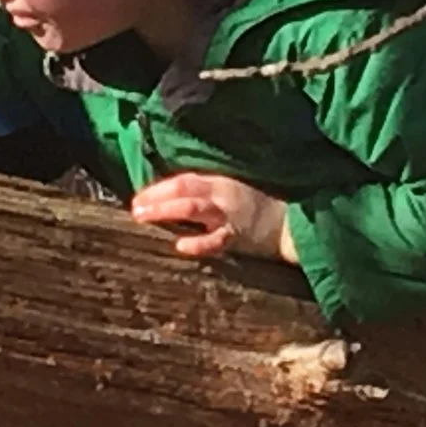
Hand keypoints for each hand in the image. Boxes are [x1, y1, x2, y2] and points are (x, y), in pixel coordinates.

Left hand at [131, 172, 296, 262]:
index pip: (184, 181)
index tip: (138, 196)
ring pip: (193, 210)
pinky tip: (180, 245)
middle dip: (156, 197)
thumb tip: (169, 200)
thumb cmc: (258, 208)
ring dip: (166, 211)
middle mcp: (222, 196)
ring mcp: (229, 217)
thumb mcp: (231, 192)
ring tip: (144, 216)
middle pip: (183, 192)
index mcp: (220, 182)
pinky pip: (215, 240)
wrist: (291, 224)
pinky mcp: (238, 239)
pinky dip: (198, 243)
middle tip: (134, 206)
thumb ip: (205, 193)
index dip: (159, 187)